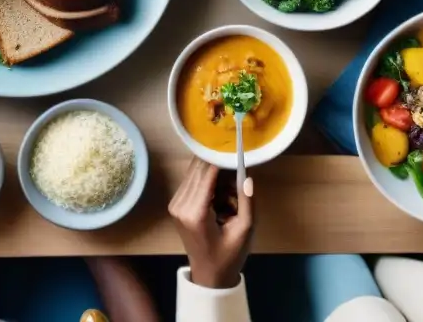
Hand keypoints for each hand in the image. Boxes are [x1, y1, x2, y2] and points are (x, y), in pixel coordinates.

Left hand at [169, 158, 253, 289]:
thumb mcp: (244, 230)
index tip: (234, 148)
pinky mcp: (175, 204)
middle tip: (237, 173)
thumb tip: (247, 175)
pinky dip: (207, 182)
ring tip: (231, 192)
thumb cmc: (228, 256)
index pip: (206, 174)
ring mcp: (175, 203)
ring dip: (213, 175)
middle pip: (198, 169)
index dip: (220, 159)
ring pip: (194, 173)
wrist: (209, 275)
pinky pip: (192, 182)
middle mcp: (180, 204)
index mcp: (194, 212)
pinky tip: (221, 195)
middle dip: (219, 167)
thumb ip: (246, 201)